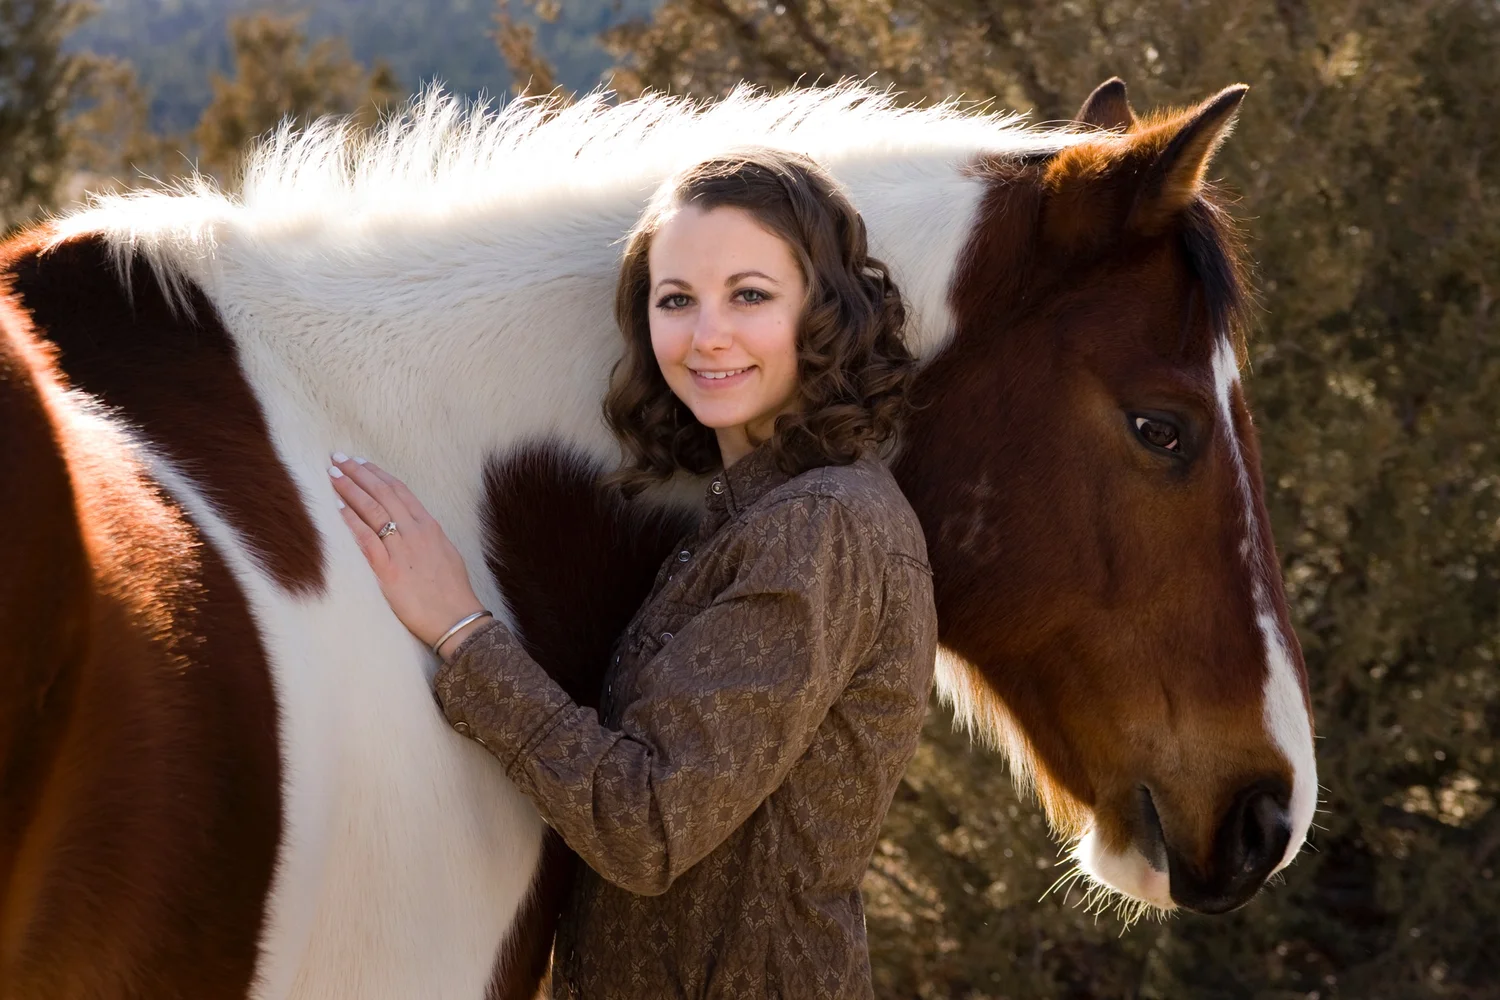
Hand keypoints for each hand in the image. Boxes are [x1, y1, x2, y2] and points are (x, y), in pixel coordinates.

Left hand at [328, 453, 489, 656]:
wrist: (457, 618)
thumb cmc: (452, 590)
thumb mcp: (444, 553)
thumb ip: (425, 537)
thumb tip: (411, 526)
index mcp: (430, 526)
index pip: (399, 490)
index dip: (377, 473)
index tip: (360, 461)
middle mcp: (416, 532)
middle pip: (382, 493)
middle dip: (358, 473)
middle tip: (338, 458)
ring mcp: (402, 549)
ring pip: (373, 510)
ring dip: (350, 490)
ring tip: (333, 475)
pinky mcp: (389, 570)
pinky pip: (367, 539)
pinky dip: (351, 521)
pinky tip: (337, 507)